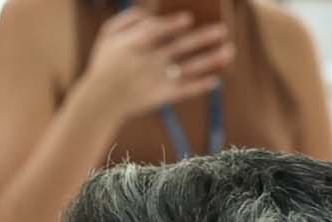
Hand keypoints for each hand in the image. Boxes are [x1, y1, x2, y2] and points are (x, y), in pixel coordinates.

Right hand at [76, 6, 232, 122]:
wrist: (101, 100)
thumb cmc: (105, 63)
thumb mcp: (107, 35)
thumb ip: (128, 19)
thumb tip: (151, 11)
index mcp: (134, 44)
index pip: (157, 31)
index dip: (173, 24)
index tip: (189, 18)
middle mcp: (149, 61)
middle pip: (181, 46)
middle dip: (203, 37)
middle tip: (222, 29)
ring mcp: (158, 79)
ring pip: (190, 67)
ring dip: (211, 59)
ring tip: (229, 50)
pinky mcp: (163, 96)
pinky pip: (186, 90)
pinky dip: (201, 85)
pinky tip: (216, 80)